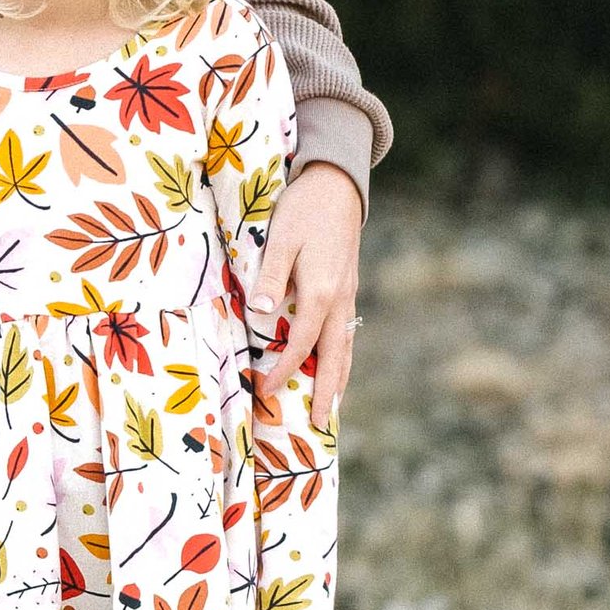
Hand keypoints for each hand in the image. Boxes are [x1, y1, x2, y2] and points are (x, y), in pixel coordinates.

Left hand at [253, 159, 361, 429]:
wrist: (337, 185)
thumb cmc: (303, 210)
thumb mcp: (280, 239)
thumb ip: (270, 276)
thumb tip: (260, 313)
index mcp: (320, 291)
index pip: (301, 342)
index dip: (284, 368)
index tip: (266, 389)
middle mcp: (339, 299)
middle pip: (335, 355)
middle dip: (326, 391)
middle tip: (318, 423)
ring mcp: (348, 295)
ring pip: (346, 346)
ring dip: (339, 378)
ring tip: (331, 406)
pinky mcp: (349, 288)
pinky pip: (347, 331)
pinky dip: (343, 355)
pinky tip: (337, 365)